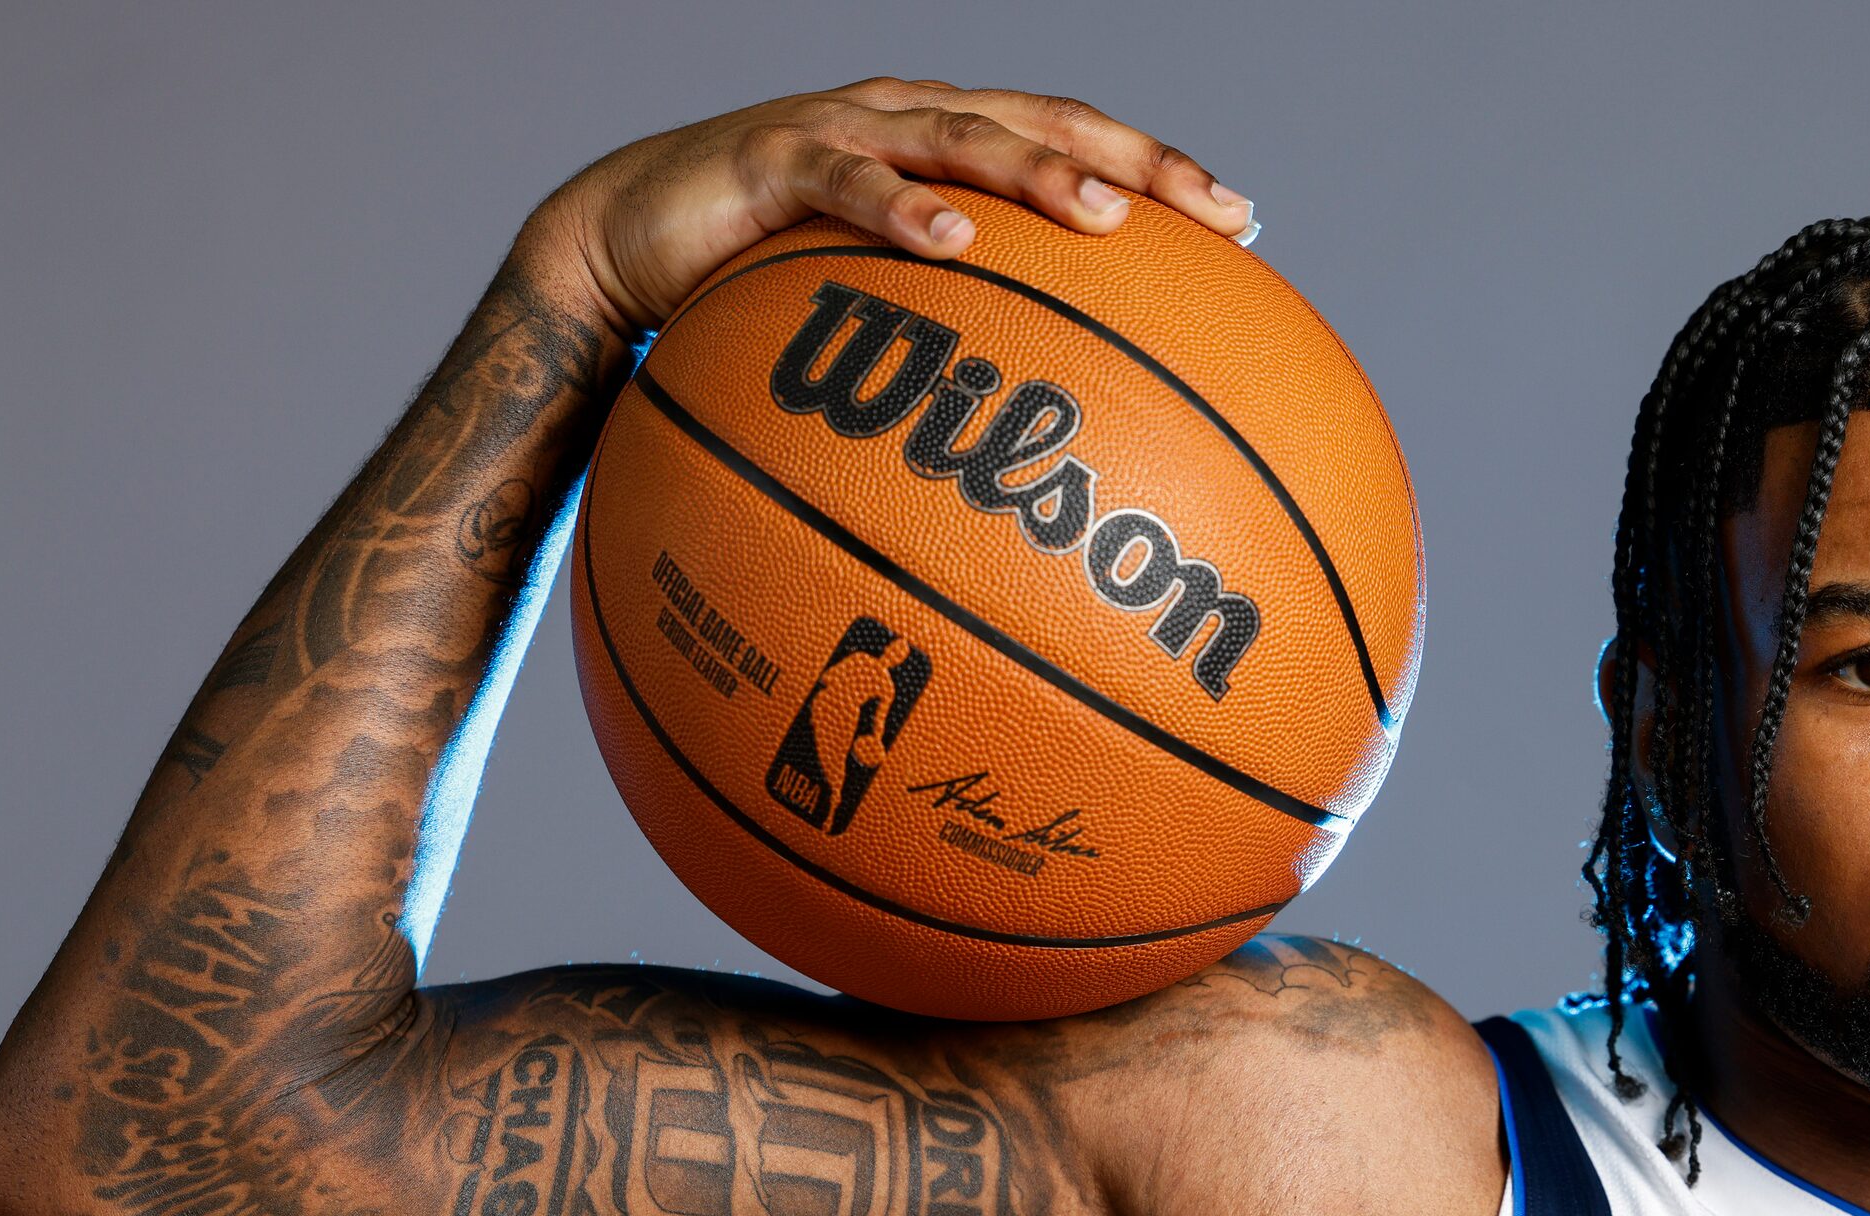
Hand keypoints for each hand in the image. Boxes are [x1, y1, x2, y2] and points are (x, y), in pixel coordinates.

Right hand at [519, 78, 1253, 335]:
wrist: (621, 240)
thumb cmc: (759, 284)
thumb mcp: (873, 313)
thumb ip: (953, 343)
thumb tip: (1048, 444)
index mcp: (950, 145)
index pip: (1078, 142)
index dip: (1162, 173)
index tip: (1248, 223)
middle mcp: (911, 117)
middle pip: (1047, 123)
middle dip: (1140, 163)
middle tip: (1218, 212)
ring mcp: (845, 129)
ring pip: (962, 138)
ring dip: (1038, 174)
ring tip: (1104, 215)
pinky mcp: (774, 158)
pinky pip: (848, 182)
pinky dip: (903, 208)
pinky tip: (954, 241)